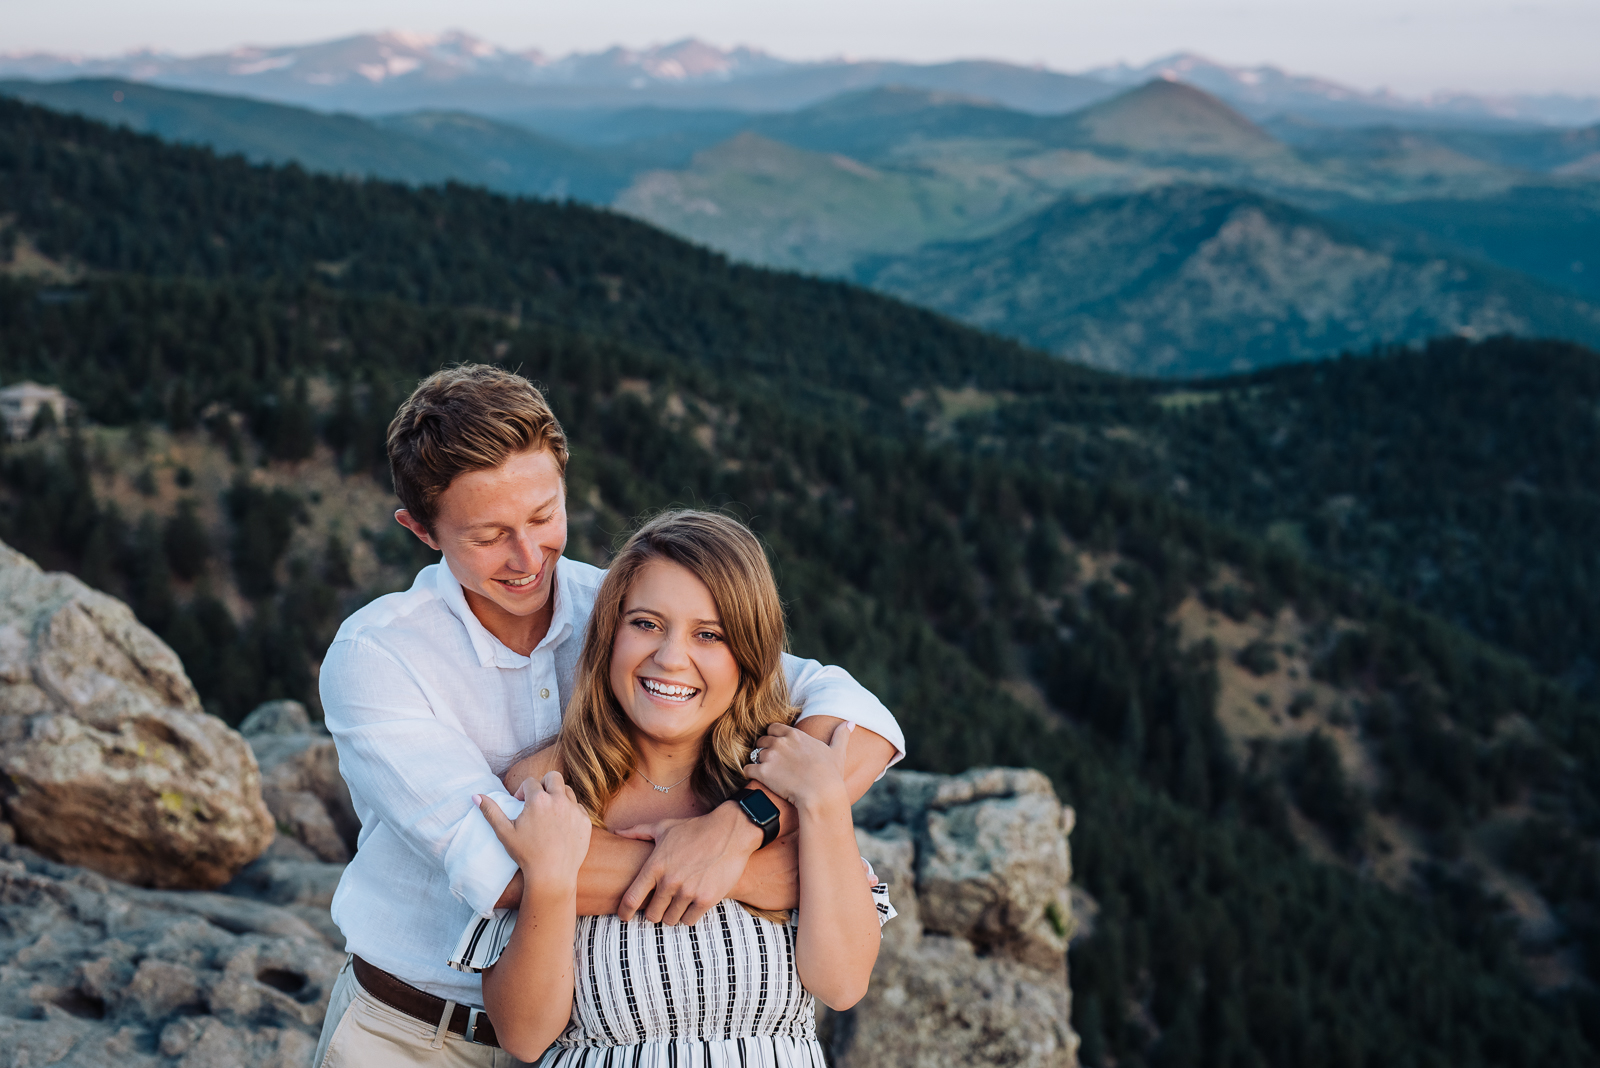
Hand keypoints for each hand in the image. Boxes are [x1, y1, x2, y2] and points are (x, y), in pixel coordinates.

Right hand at [476, 772, 591, 898]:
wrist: (552, 875)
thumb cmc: (526, 854)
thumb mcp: (504, 833)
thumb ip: (491, 811)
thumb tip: (476, 795)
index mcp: (538, 800)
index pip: (530, 782)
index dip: (522, 790)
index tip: (520, 802)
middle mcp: (559, 800)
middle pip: (552, 777)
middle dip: (543, 784)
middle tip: (537, 799)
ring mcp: (575, 810)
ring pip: (567, 791)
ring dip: (558, 796)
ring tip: (549, 813)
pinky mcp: (585, 821)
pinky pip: (578, 807)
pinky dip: (570, 811)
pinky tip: (561, 825)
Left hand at [613, 805, 762, 924]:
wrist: (730, 832)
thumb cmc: (695, 829)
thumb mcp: (664, 827)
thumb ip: (637, 832)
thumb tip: (616, 831)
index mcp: (655, 866)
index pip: (631, 899)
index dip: (624, 912)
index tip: (624, 917)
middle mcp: (669, 881)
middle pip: (652, 915)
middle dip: (655, 912)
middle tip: (662, 905)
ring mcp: (688, 892)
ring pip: (670, 920)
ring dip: (673, 914)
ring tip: (678, 903)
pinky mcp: (706, 899)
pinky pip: (689, 921)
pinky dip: (689, 915)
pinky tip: (692, 904)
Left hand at [745, 721, 851, 810]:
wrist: (821, 794)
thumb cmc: (830, 775)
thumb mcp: (837, 752)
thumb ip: (840, 735)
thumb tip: (850, 722)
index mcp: (795, 735)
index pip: (773, 728)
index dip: (774, 737)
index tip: (778, 748)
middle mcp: (780, 742)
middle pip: (761, 740)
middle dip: (764, 749)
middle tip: (772, 762)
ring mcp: (770, 756)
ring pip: (754, 755)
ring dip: (758, 762)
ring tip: (767, 773)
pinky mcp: (762, 772)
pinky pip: (747, 769)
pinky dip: (749, 774)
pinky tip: (757, 780)